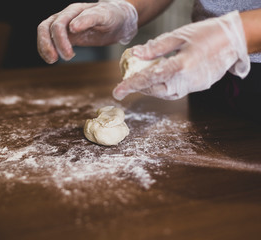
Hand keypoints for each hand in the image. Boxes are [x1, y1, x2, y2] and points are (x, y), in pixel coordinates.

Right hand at [37, 0, 137, 63]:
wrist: (118, 20)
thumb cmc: (112, 16)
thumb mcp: (105, 16)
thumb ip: (89, 19)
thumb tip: (72, 27)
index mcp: (75, 10)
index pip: (60, 23)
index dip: (60, 38)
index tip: (69, 54)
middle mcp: (66, 16)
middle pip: (47, 27)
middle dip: (48, 44)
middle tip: (55, 59)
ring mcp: (64, 26)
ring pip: (45, 33)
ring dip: (45, 47)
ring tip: (52, 60)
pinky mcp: (66, 35)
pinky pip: (50, 41)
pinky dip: (47, 50)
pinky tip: (52, 59)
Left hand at [113, 11, 249, 100]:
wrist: (234, 40)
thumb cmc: (206, 33)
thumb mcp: (179, 35)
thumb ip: (156, 47)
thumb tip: (135, 54)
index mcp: (182, 65)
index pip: (151, 78)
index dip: (132, 85)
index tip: (117, 92)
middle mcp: (188, 80)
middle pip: (157, 90)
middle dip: (140, 88)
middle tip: (127, 83)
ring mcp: (195, 85)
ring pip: (166, 94)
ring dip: (151, 89)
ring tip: (141, 81)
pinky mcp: (199, 86)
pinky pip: (177, 92)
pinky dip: (164, 88)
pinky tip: (158, 79)